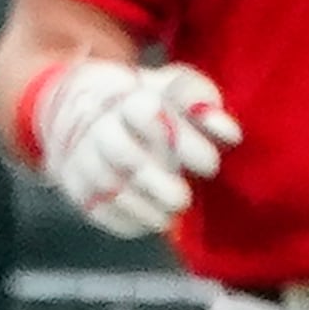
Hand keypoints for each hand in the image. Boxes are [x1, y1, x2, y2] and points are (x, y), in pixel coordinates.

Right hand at [30, 57, 241, 237]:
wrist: (83, 112)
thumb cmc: (148, 102)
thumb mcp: (176, 88)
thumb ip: (203, 104)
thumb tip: (230, 134)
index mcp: (128, 98)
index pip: (150, 114)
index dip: (184, 142)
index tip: (211, 166)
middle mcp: (99, 127)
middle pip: (124, 155)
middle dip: (158, 182)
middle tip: (185, 199)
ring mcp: (83, 160)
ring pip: (110, 188)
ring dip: (147, 207)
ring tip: (173, 212)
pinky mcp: (78, 190)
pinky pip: (100, 211)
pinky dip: (131, 221)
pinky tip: (154, 219)